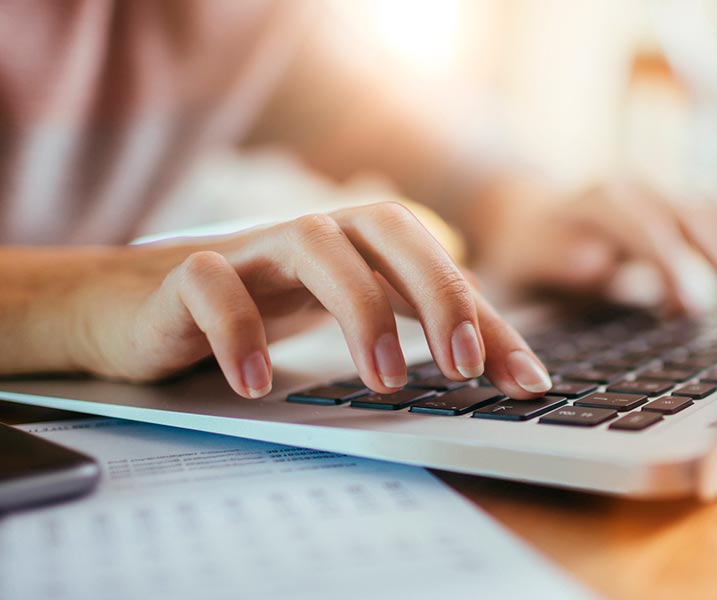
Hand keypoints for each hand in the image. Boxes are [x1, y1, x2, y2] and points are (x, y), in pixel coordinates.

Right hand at [59, 202, 551, 399]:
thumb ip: (420, 334)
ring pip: (314, 244)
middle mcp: (314, 234)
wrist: (136, 305)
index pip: (438, 266)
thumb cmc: (258, 308)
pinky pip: (213, 285)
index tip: (525, 381)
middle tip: (461, 367)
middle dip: (435, 291)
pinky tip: (257, 384)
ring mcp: (251, 249)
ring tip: (383, 381)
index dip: (487, 319)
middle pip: (387, 227)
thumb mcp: (345, 319)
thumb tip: (509, 371)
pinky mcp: (185, 274)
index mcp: (358, 244)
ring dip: (358, 309)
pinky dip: (240, 330)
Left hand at [471, 179, 716, 310]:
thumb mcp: (525, 261)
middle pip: (695, 213)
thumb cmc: (525, 253)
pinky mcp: (680, 207)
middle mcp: (636, 190)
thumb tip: (598, 263)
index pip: (645, 226)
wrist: (524, 218)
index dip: (672, 265)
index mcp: (598, 202)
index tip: (691, 308)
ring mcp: (662, 194)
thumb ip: (558, 261)